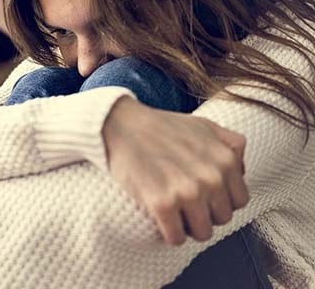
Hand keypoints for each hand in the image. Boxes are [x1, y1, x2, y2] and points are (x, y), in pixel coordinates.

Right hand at [102, 96, 248, 244]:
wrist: (121, 124)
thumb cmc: (160, 126)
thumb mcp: (204, 125)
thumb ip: (231, 144)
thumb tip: (240, 170)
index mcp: (225, 160)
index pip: (239, 201)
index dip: (220, 200)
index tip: (203, 196)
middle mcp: (211, 177)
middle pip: (221, 219)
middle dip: (205, 213)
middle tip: (185, 203)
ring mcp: (187, 192)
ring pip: (201, 232)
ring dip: (188, 226)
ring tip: (174, 213)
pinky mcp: (162, 204)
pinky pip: (176, 237)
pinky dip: (169, 233)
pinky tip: (161, 219)